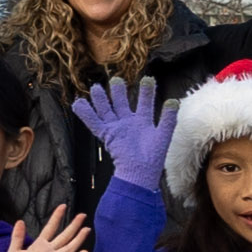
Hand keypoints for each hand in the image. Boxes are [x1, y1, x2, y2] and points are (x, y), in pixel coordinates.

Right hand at [79, 77, 171, 193]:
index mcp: (143, 122)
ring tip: (96, 88)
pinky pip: (93, 122)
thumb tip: (173, 101)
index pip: (144, 103)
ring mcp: (116, 129)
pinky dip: (85, 113)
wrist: (140, 172)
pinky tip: (78, 103)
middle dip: (118, 92)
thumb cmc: (153, 158)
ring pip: (106, 110)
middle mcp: (128, 124)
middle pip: (121, 104)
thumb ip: (168, 118)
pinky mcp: (107, 135)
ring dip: (101, 100)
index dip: (146, 92)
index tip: (148, 79)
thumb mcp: (163, 135)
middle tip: (116, 79)